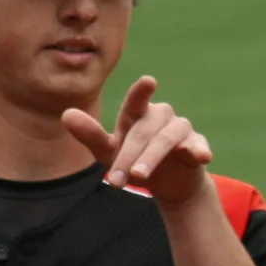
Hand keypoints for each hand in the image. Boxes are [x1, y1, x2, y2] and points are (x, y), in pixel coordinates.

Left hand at [62, 76, 214, 208]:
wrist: (169, 184)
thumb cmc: (134, 160)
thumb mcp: (109, 152)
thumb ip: (90, 134)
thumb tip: (66, 114)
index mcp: (138, 114)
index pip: (136, 102)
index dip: (142, 91)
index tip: (149, 81)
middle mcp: (161, 116)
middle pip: (145, 131)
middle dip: (129, 155)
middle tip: (115, 180)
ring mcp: (182, 130)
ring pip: (168, 138)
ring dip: (152, 158)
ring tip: (139, 178)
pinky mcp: (198, 146)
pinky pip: (198, 145)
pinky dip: (199, 150)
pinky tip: (200, 156)